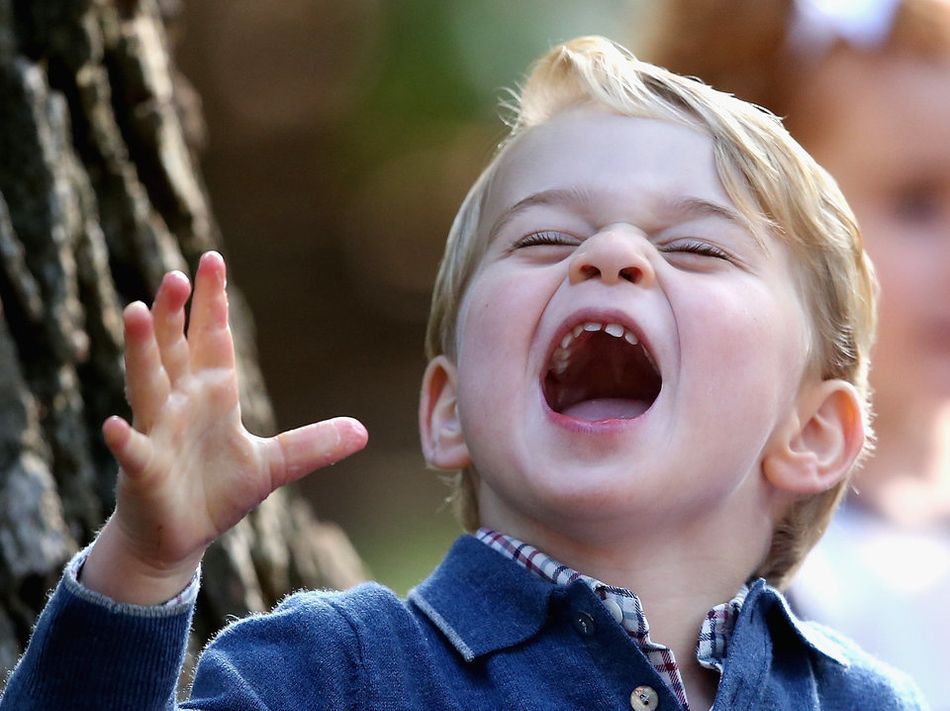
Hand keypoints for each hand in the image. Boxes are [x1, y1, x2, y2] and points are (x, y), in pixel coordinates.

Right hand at [82, 252, 367, 603]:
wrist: (179, 537)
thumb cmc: (217, 493)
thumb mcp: (274, 465)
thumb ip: (313, 444)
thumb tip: (364, 432)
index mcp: (213, 396)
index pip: (212, 338)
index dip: (212, 302)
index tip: (210, 260)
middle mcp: (181, 405)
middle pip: (175, 348)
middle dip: (175, 313)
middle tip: (177, 275)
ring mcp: (159, 434)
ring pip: (148, 384)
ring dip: (142, 350)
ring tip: (135, 311)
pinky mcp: (144, 470)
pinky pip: (133, 451)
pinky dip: (124, 439)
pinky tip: (114, 425)